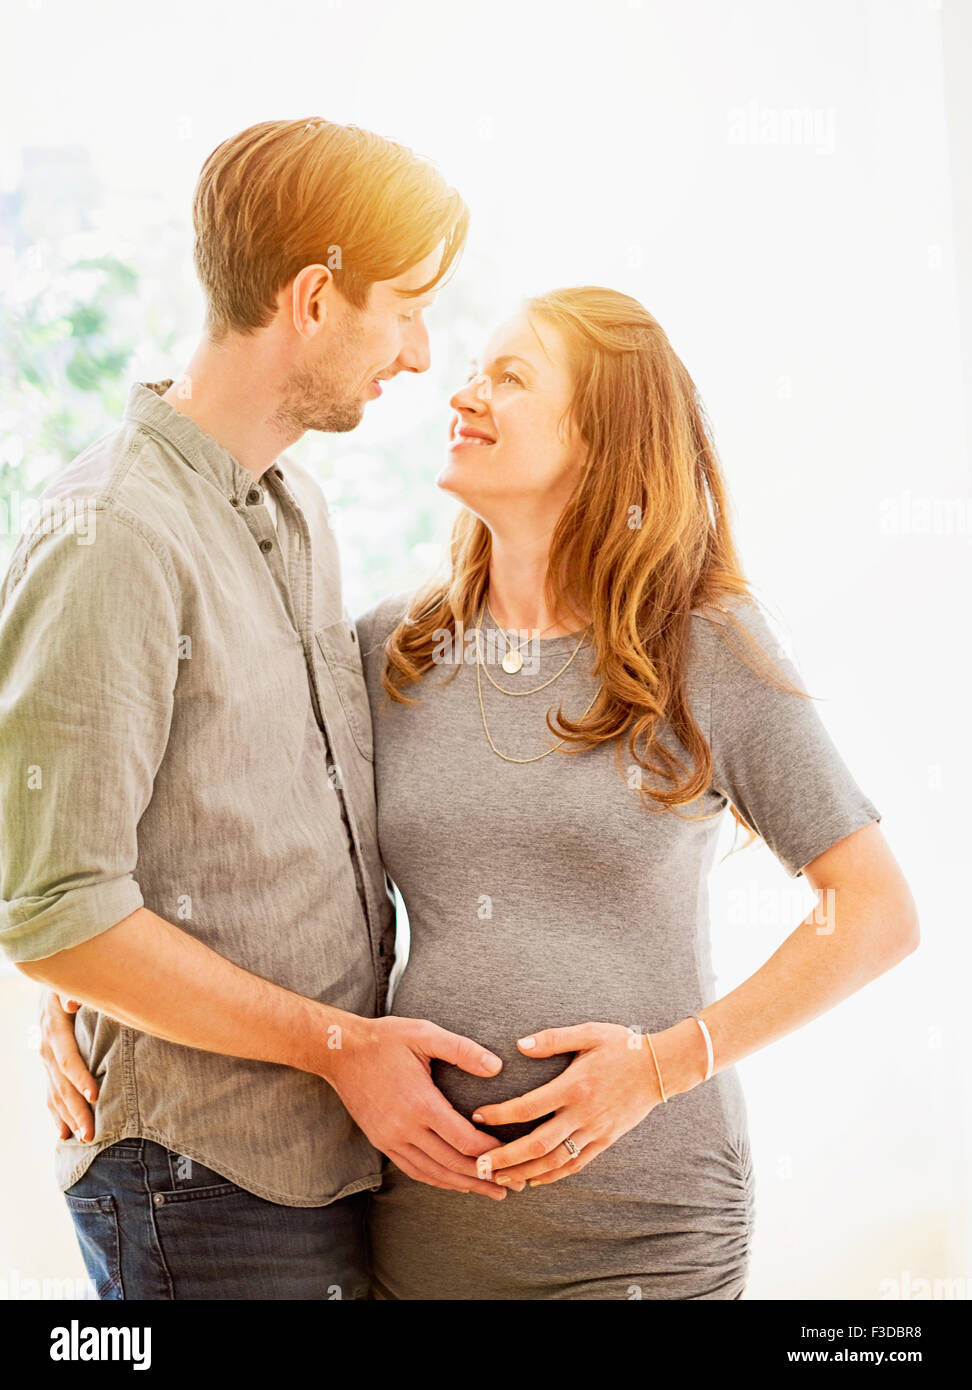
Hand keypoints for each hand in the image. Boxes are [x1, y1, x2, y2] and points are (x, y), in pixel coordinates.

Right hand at [40, 991, 98, 1141]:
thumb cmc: (73, 976)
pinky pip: (50, 1091)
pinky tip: (63, 1132)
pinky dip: (57, 1113)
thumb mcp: (72, 979)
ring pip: (55, 1092)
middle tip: (91, 1133)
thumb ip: (72, 991)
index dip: (80, 1078)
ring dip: (68, 1117)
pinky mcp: (48, 1062)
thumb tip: (71, 1002)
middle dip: (76, 1110)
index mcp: (54, 1028)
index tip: (95, 1096)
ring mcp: (45, 1056)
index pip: (66, 1059)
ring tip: (83, 1138)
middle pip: (61, 1084)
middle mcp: (46, 1046)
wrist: (55, 972)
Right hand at [322, 1015, 522, 1200]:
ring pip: (433, 1173)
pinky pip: (413, 1170)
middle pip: (452, 1165)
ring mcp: (390, 1139)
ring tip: (490, 1191)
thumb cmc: (385, 1039)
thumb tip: (497, 1066)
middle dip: (484, 1177)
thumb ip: (462, 1049)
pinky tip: (454, 1181)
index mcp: (420, 1103)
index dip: (491, 1153)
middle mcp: (404, 1128)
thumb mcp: (425, 1033)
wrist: (339, 1052)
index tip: (514, 1154)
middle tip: (513, 1185)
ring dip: (463, 1185)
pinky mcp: (381, 1142)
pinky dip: (438, 1179)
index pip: (463, 1141)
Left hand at [469, 1021, 700, 1186]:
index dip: (500, 1115)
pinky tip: (533, 1180)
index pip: (529, 1107)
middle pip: (538, 1145)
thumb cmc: (621, 1045)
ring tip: (498, 1178)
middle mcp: (583, 1114)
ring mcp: (595, 1131)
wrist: (661, 1068)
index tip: (477, 1115)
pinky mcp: (606, 1140)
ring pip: (555, 1162)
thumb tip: (518, 1045)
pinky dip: (553, 1176)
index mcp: (574, 1086)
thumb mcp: (588, 1033)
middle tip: (478, 1165)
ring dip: (524, 1173)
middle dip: (505, 1158)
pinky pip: (576, 1164)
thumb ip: (552, 1039)